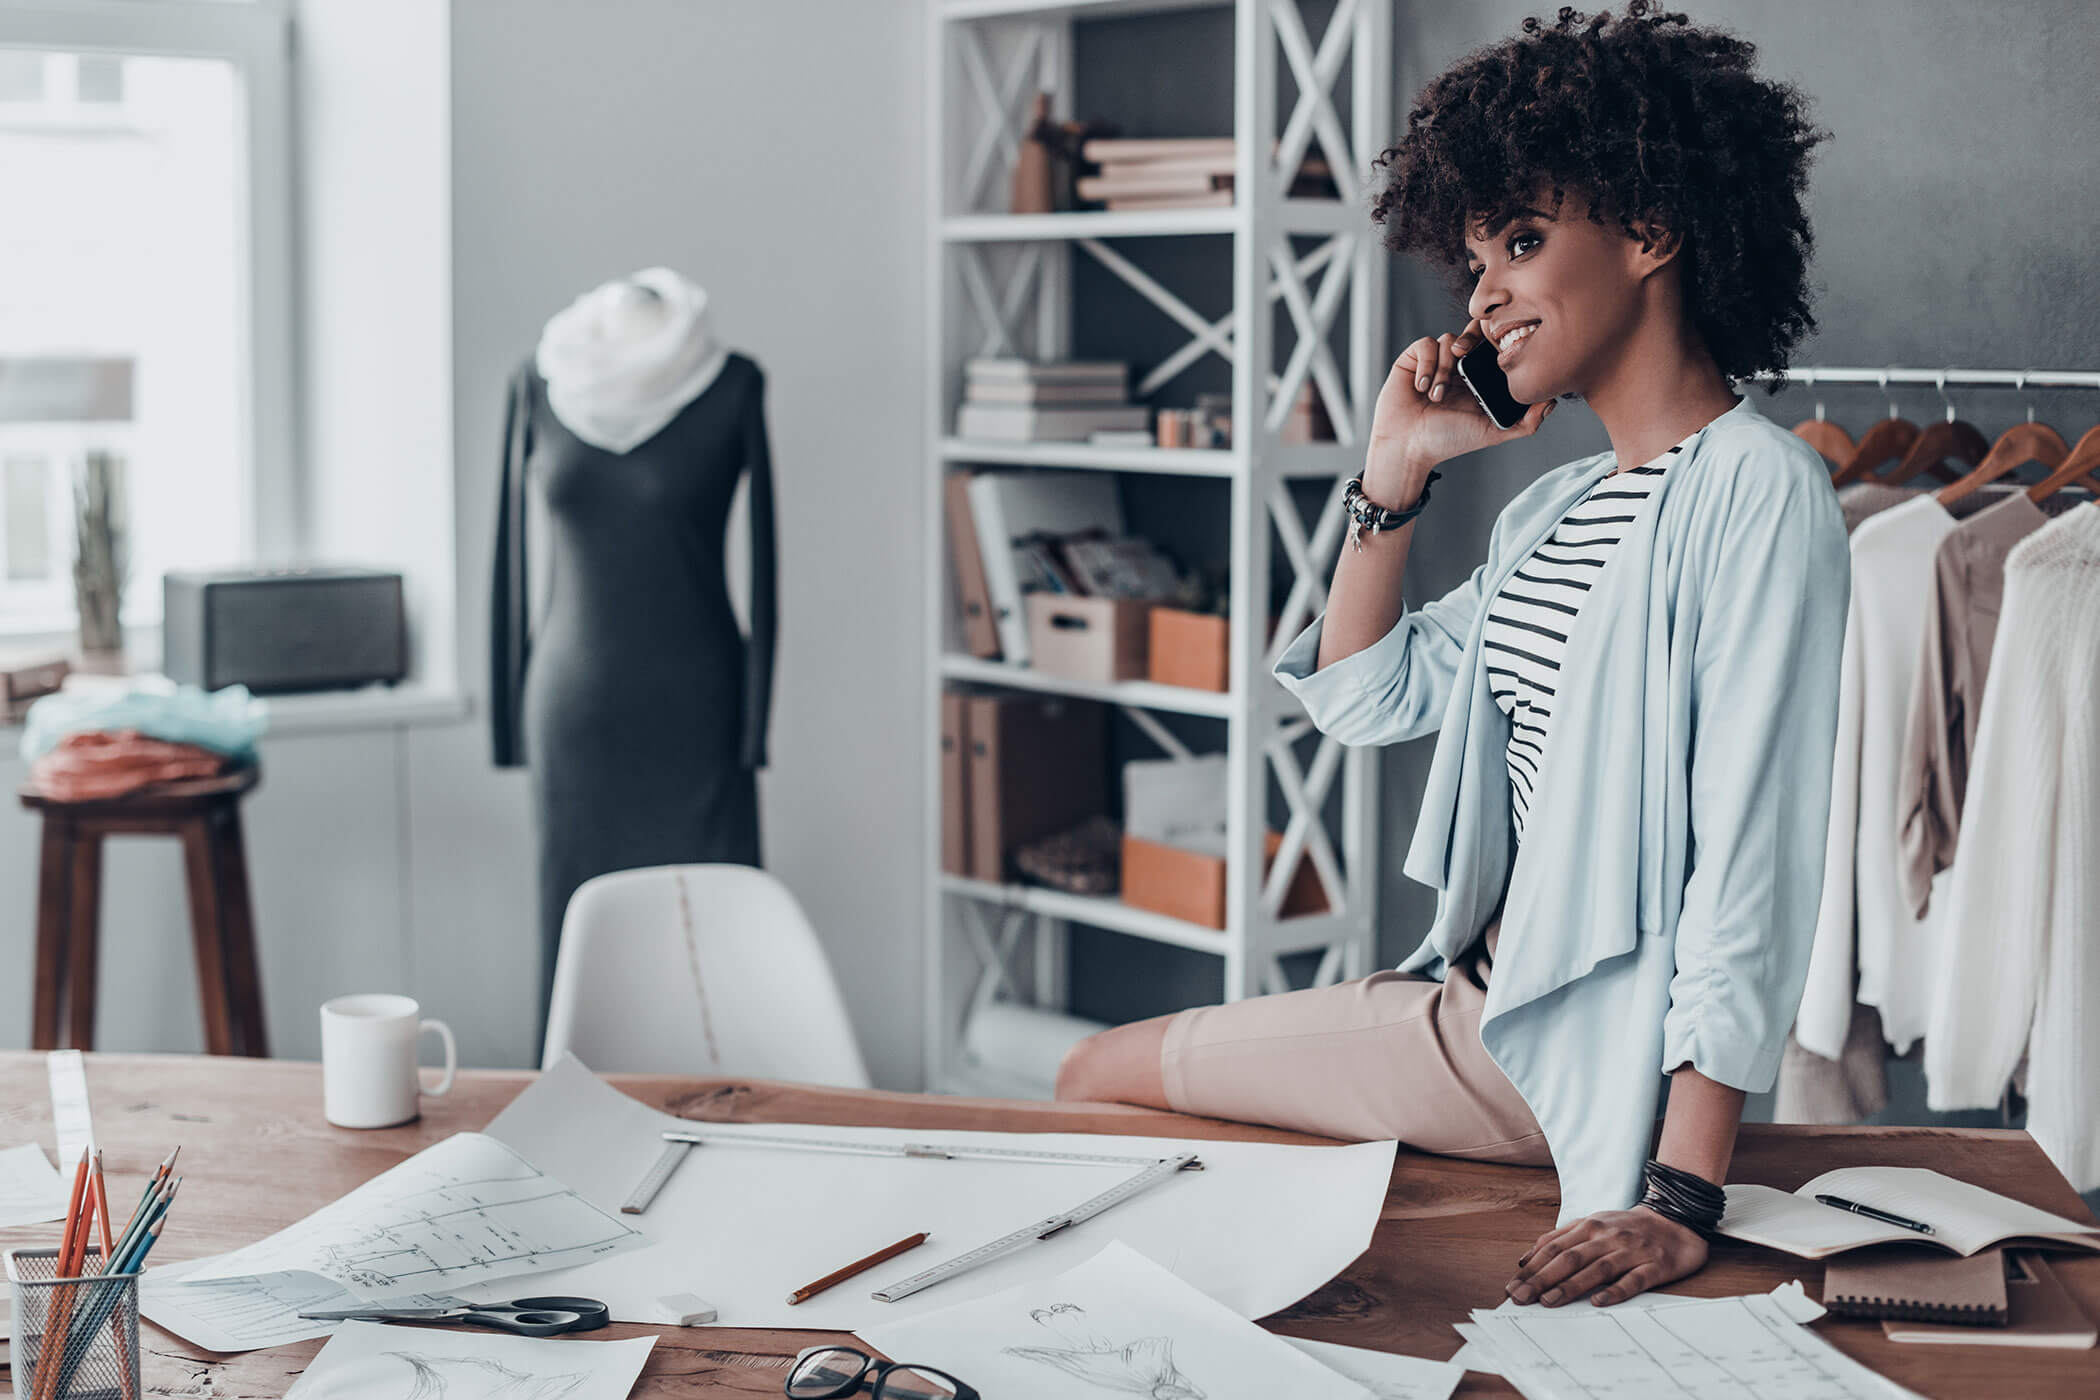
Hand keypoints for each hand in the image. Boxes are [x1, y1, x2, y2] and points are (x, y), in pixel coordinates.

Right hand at [1362, 317, 1555, 503]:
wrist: (1409, 447)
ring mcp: (1435, 362)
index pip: (1493, 345)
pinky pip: (1424, 345)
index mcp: (1479, 377)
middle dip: (1470, 339)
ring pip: (1447, 340)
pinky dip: (1426, 365)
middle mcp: (1459, 366)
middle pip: (1472, 331)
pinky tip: (1422, 388)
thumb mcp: (1493, 431)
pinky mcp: (1413, 360)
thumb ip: (1526, 421)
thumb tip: (1554, 401)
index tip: (1494, 353)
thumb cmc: (1448, 441)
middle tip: (1464, 356)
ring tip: (1437, 396)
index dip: (1495, 342)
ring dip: (1443, 367)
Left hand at [1504, 1206, 1707, 1307]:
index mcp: (1590, 1226)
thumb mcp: (1592, 1223)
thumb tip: (1527, 1259)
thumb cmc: (1627, 1227)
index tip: (1512, 1286)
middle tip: (1520, 1298)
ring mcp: (1631, 1251)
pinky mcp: (1655, 1266)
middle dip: (1542, 1279)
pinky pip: (1634, 1279)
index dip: (1532, 1267)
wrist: (1676, 1219)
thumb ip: (1561, 1238)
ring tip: (1549, 1301)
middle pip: (1569, 1258)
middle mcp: (1607, 1237)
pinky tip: (1600, 1302)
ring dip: (1571, 1285)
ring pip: (1597, 1269)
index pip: (1554, 1248)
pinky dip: (1616, 1291)